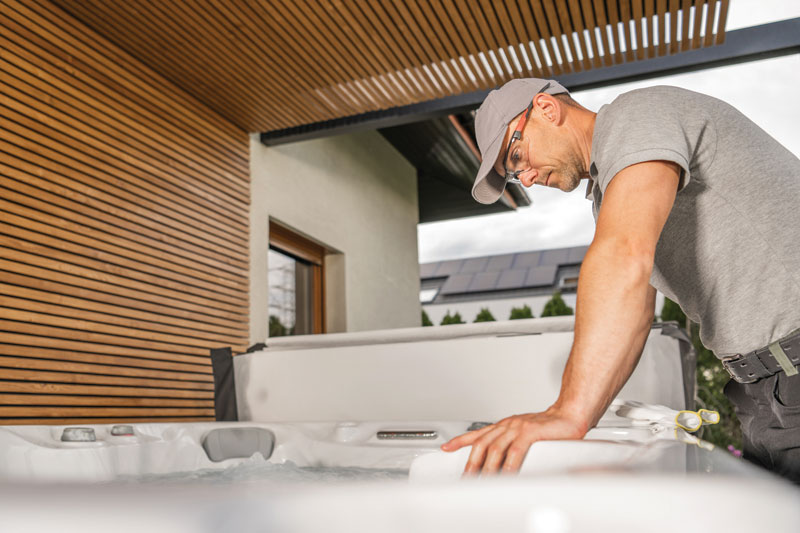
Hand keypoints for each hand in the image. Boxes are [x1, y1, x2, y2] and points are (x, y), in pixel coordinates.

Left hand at [440, 407, 587, 474]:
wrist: (569, 415)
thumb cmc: (549, 427)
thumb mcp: (523, 434)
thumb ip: (511, 445)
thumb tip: (501, 463)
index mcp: (504, 425)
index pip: (477, 433)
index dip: (460, 441)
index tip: (446, 448)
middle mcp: (507, 425)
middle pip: (482, 443)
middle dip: (472, 462)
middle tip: (466, 478)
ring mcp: (517, 427)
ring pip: (496, 448)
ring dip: (488, 467)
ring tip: (483, 481)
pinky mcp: (530, 432)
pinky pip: (515, 451)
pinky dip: (509, 464)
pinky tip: (506, 474)